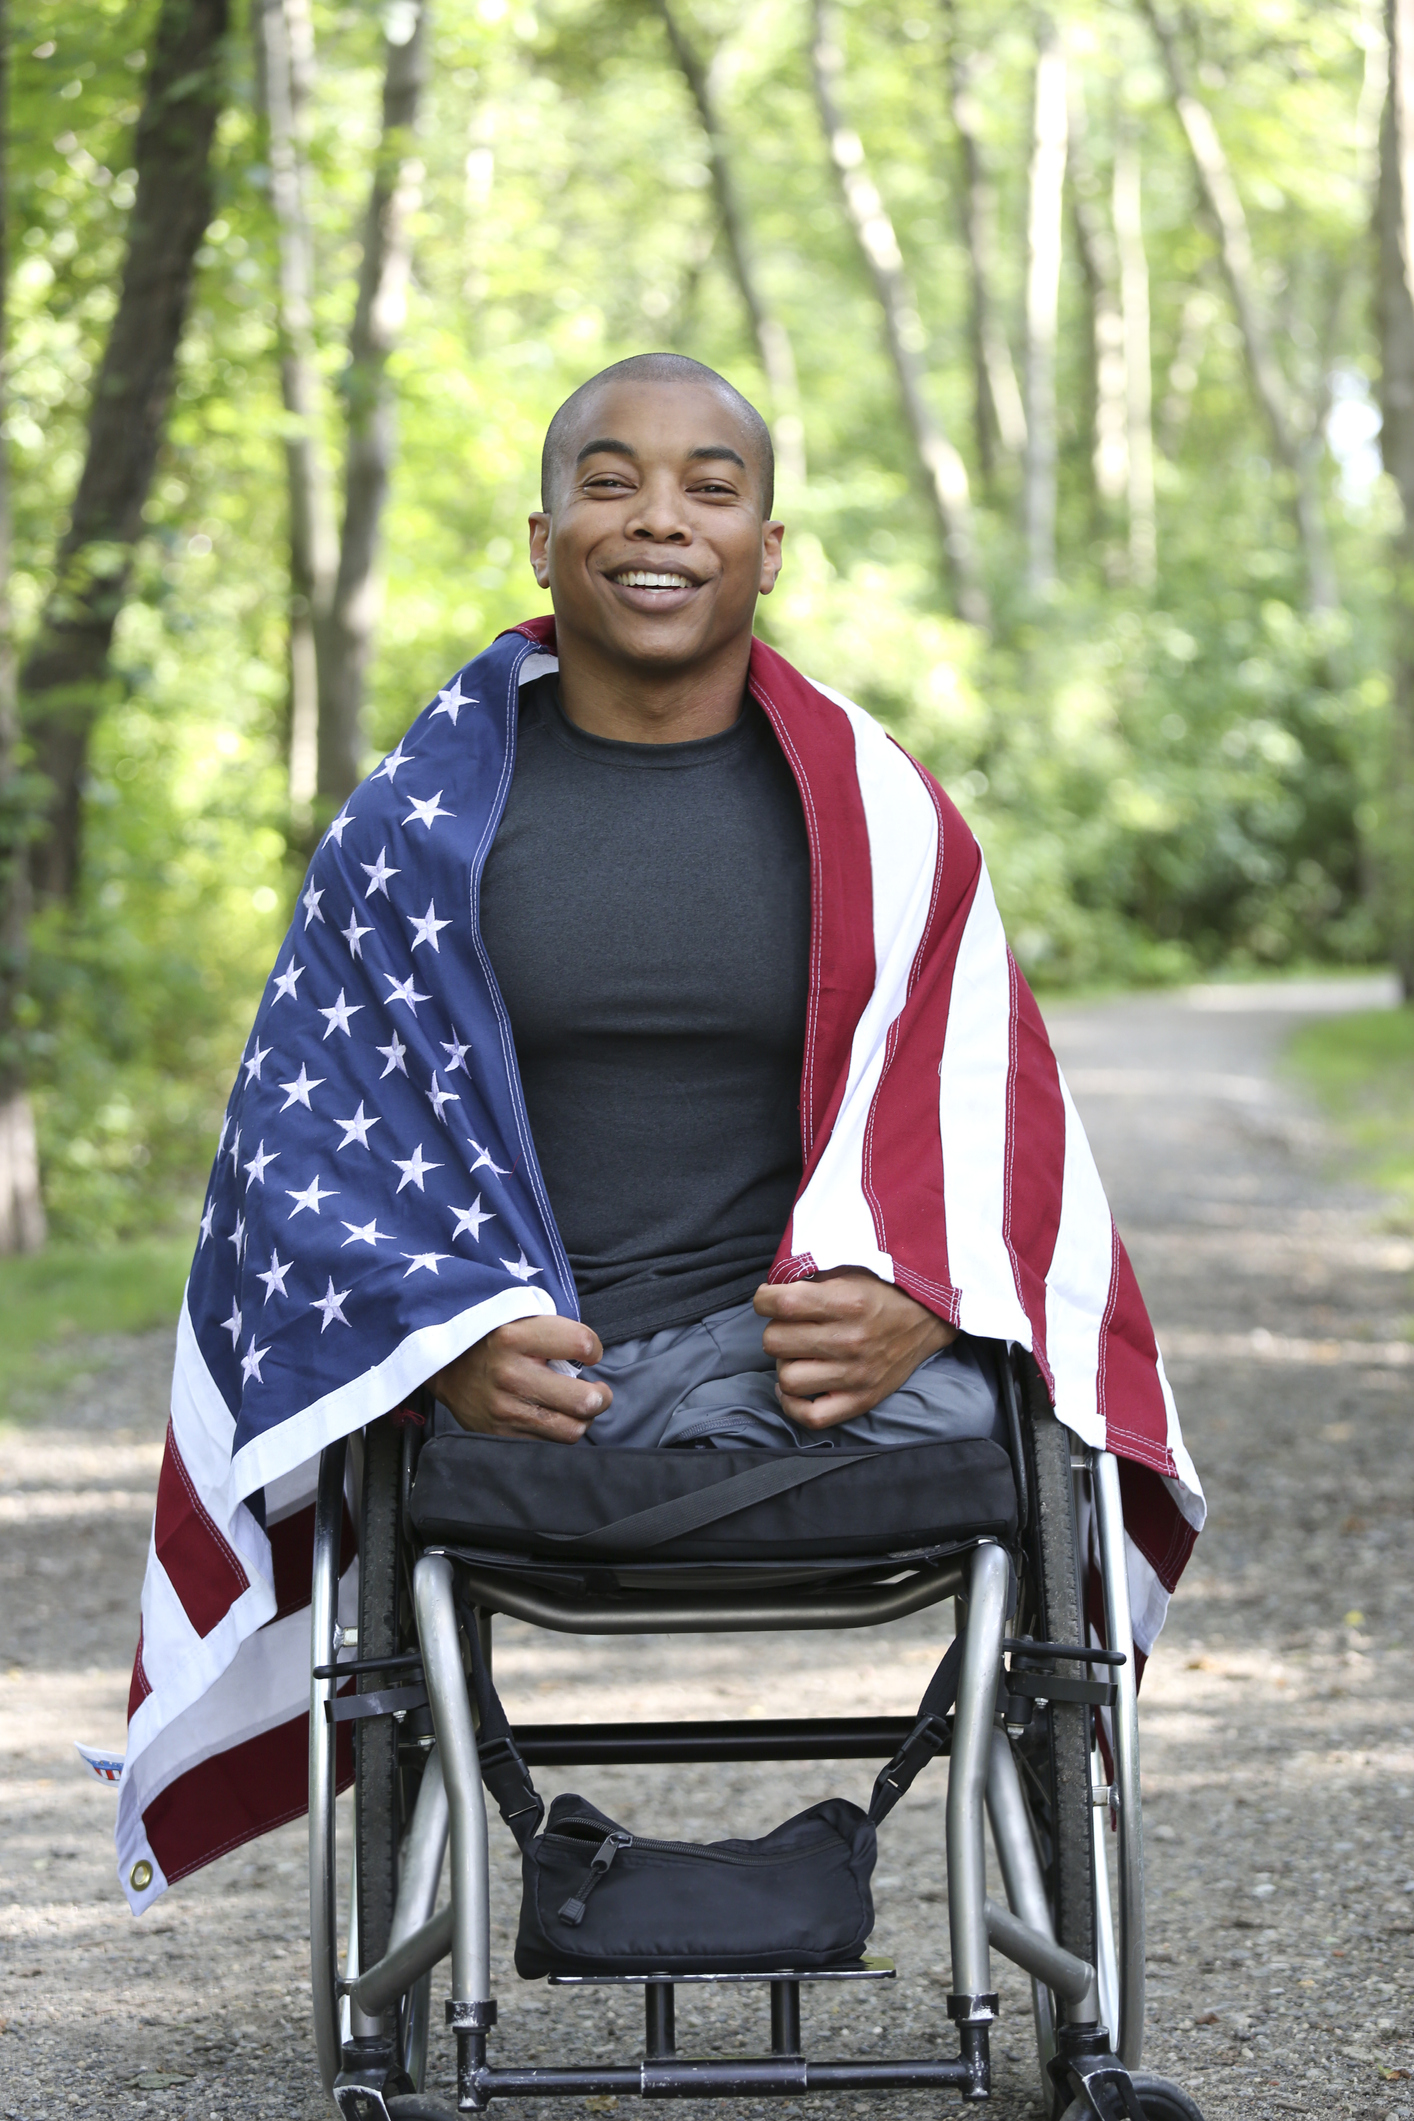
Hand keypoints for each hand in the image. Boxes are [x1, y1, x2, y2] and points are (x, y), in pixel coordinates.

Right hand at [433, 1315, 610, 1442]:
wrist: (445, 1367)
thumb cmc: (492, 1339)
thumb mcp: (517, 1319)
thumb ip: (554, 1331)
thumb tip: (591, 1355)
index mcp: (515, 1337)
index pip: (582, 1344)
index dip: (594, 1349)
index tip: (590, 1353)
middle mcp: (511, 1375)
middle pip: (584, 1399)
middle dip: (600, 1396)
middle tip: (597, 1391)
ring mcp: (505, 1409)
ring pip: (571, 1429)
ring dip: (583, 1419)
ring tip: (578, 1407)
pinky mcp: (501, 1434)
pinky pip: (549, 1443)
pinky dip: (558, 1432)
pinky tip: (553, 1417)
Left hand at [753, 1268, 955, 1430]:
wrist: (929, 1318)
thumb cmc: (884, 1290)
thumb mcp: (851, 1270)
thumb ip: (811, 1279)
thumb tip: (770, 1291)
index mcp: (846, 1302)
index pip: (779, 1304)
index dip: (763, 1300)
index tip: (768, 1299)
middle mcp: (849, 1341)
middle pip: (775, 1341)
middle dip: (775, 1329)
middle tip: (789, 1326)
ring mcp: (855, 1375)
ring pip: (787, 1378)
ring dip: (785, 1363)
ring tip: (798, 1353)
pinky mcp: (861, 1400)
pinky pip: (811, 1417)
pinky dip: (793, 1405)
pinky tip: (795, 1387)